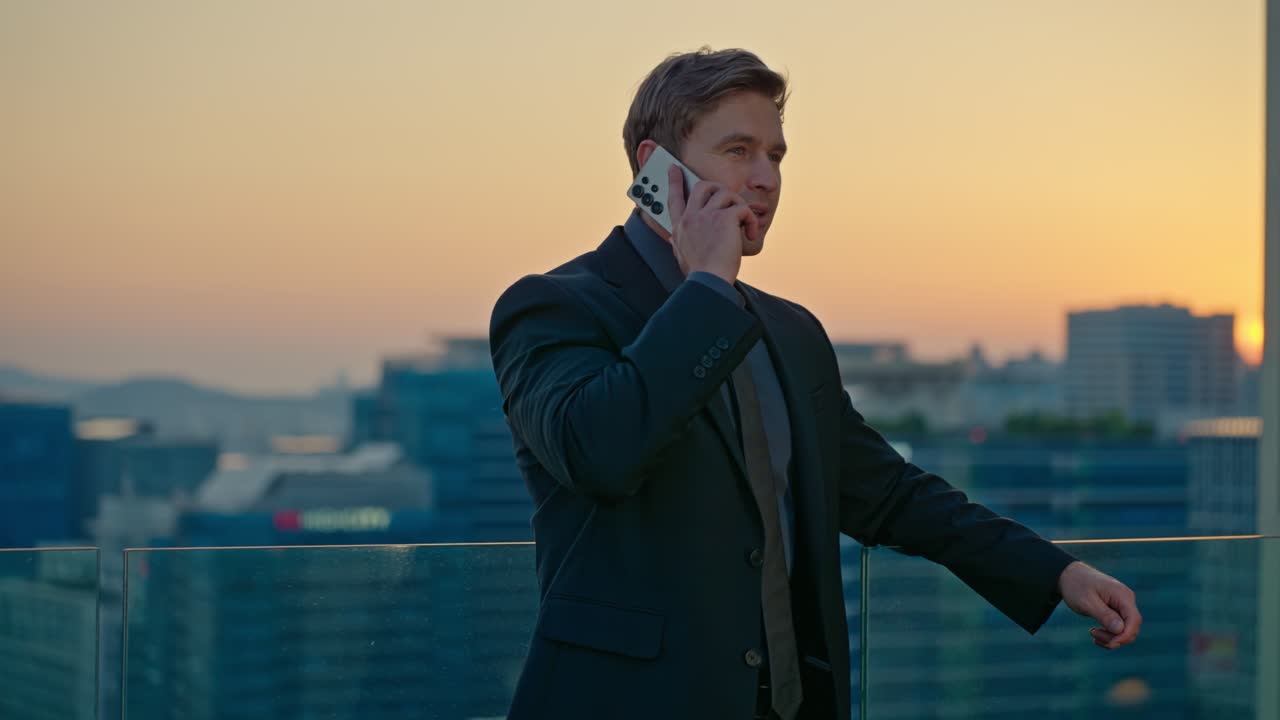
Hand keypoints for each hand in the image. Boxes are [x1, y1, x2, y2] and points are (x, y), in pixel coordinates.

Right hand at [666, 164, 758, 284]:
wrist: (708, 282)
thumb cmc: (698, 274)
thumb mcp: (680, 255)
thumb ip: (677, 242)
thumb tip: (672, 238)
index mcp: (680, 226)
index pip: (673, 197)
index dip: (674, 180)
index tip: (674, 168)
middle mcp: (691, 217)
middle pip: (702, 186)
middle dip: (717, 188)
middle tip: (728, 200)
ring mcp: (706, 215)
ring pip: (725, 193)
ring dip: (738, 206)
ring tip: (742, 224)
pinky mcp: (724, 218)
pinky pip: (742, 208)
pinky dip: (749, 220)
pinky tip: (749, 234)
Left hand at [1057, 561, 1141, 649]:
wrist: (1069, 575)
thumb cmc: (1076, 586)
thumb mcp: (1086, 602)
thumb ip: (1104, 615)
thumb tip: (1120, 630)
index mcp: (1122, 595)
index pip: (1134, 620)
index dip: (1125, 635)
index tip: (1110, 643)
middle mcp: (1126, 599)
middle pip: (1131, 627)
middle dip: (1115, 638)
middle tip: (1093, 635)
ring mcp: (1122, 605)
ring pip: (1126, 630)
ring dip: (1111, 638)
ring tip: (1093, 634)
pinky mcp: (1117, 610)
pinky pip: (1119, 627)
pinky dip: (1110, 634)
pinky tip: (1097, 635)